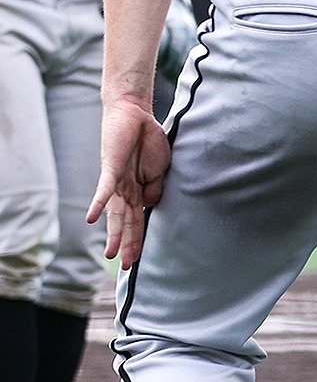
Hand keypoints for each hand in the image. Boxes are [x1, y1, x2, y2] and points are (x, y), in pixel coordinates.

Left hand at [86, 98, 171, 263]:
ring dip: (114, 233)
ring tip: (111, 253)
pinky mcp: (111, 170)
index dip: (138, 239)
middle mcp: (124, 190)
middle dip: (127, 244)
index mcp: (138, 190)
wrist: (135, 115)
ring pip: (115, 213)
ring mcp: (116, 181)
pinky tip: (90, 220)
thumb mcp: (160, 168)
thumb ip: (154, 188)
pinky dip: (98, 205)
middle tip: (127, 265)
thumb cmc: (149, 140)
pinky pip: (104, 190)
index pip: (138, 219)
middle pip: (126, 222)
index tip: (136, 259)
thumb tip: (149, 205)